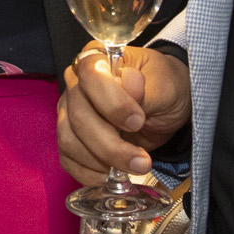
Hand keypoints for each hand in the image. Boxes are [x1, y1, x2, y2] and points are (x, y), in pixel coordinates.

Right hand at [58, 44, 191, 183]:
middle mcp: (76, 83)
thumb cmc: (164, 88)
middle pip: (79, 116)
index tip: (138, 121)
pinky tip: (111, 174)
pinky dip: (89, 173)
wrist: (165, 108)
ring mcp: (69, 112)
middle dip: (111, 145)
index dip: (112, 103)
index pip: (91, 77)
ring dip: (102, 161)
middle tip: (141, 160)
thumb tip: (129, 84)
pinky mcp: (71, 138)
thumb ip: (147, 87)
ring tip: (133, 167)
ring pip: (70, 140)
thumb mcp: (165, 85)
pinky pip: (68, 159)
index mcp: (97, 59)